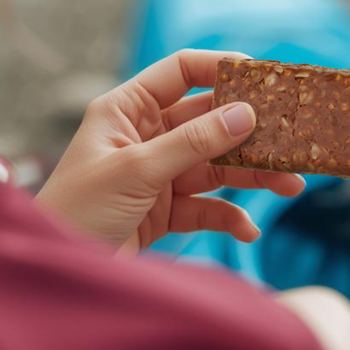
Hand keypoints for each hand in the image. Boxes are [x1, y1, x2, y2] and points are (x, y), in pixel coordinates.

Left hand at [37, 49, 305, 251]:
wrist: (58, 280)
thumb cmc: (76, 211)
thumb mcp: (136, 171)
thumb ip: (192, 142)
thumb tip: (244, 113)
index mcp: (127, 109)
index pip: (181, 72)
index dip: (221, 68)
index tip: (264, 77)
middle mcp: (144, 136)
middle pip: (208, 122)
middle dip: (249, 132)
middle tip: (290, 140)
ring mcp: (156, 174)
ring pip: (215, 166)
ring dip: (251, 175)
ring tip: (290, 185)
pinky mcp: (162, 212)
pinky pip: (206, 207)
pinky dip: (229, 217)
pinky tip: (247, 230)